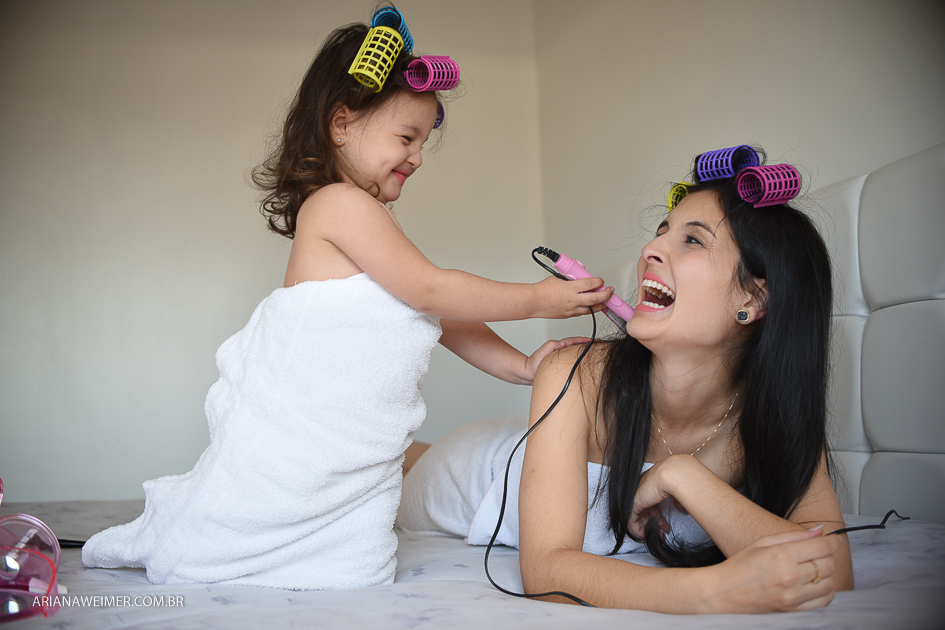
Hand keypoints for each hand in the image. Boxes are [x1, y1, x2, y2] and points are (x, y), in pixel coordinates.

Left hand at [521, 337, 592, 384]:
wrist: (529, 373)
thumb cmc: (535, 363)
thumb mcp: (543, 351)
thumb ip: (552, 345)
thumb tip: (562, 343)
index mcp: (559, 346)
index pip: (573, 341)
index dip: (583, 340)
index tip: (593, 340)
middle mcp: (562, 351)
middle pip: (577, 346)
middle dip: (588, 344)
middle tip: (599, 343)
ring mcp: (563, 358)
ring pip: (577, 353)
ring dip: (586, 351)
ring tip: (596, 350)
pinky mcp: (563, 366)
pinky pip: (574, 362)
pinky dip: (581, 360)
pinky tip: (587, 363)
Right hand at [533, 277, 613, 318]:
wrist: (533, 302)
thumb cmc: (542, 290)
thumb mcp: (558, 277)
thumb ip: (571, 277)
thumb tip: (579, 274)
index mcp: (570, 288)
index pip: (591, 284)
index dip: (599, 282)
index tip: (601, 281)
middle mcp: (572, 300)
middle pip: (596, 298)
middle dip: (606, 295)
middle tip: (610, 292)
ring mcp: (571, 309)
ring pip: (591, 309)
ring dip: (600, 305)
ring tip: (605, 302)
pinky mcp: (568, 315)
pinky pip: (582, 313)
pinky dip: (588, 309)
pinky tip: (590, 307)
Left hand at [628, 455, 693, 537]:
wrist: (673, 474)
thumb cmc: (679, 480)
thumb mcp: (678, 492)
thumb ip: (676, 500)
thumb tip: (680, 507)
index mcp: (652, 485)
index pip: (651, 504)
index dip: (658, 517)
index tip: (666, 526)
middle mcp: (643, 490)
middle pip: (645, 511)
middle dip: (654, 524)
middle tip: (662, 534)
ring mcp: (637, 495)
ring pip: (637, 516)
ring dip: (646, 529)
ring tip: (657, 536)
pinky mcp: (633, 502)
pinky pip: (631, 520)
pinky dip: (637, 529)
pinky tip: (645, 536)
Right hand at [701, 527, 841, 612]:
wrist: (725, 593)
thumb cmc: (741, 566)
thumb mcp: (763, 543)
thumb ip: (794, 535)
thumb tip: (820, 530)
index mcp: (782, 555)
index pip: (822, 546)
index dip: (833, 541)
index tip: (833, 540)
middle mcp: (790, 576)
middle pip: (828, 564)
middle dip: (828, 556)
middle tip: (818, 553)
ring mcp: (793, 596)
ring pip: (829, 583)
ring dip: (826, 575)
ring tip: (814, 569)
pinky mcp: (794, 610)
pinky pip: (823, 601)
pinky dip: (825, 592)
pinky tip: (814, 585)